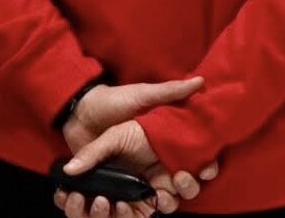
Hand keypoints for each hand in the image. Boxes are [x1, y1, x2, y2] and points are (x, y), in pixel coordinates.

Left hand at [57, 79, 217, 214]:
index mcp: (167, 145)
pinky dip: (134, 210)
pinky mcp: (118, 188)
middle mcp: (158, 165)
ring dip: (167, 202)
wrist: (79, 111)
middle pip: (184, 188)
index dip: (205, 169)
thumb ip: (169, 92)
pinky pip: (132, 207)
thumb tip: (200, 80)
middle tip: (178, 178)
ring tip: (160, 195)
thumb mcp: (142, 95)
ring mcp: (138, 178)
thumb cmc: (114, 101)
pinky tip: (133, 200)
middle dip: (187, 187)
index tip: (205, 170)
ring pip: (163, 202)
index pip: (196, 163)